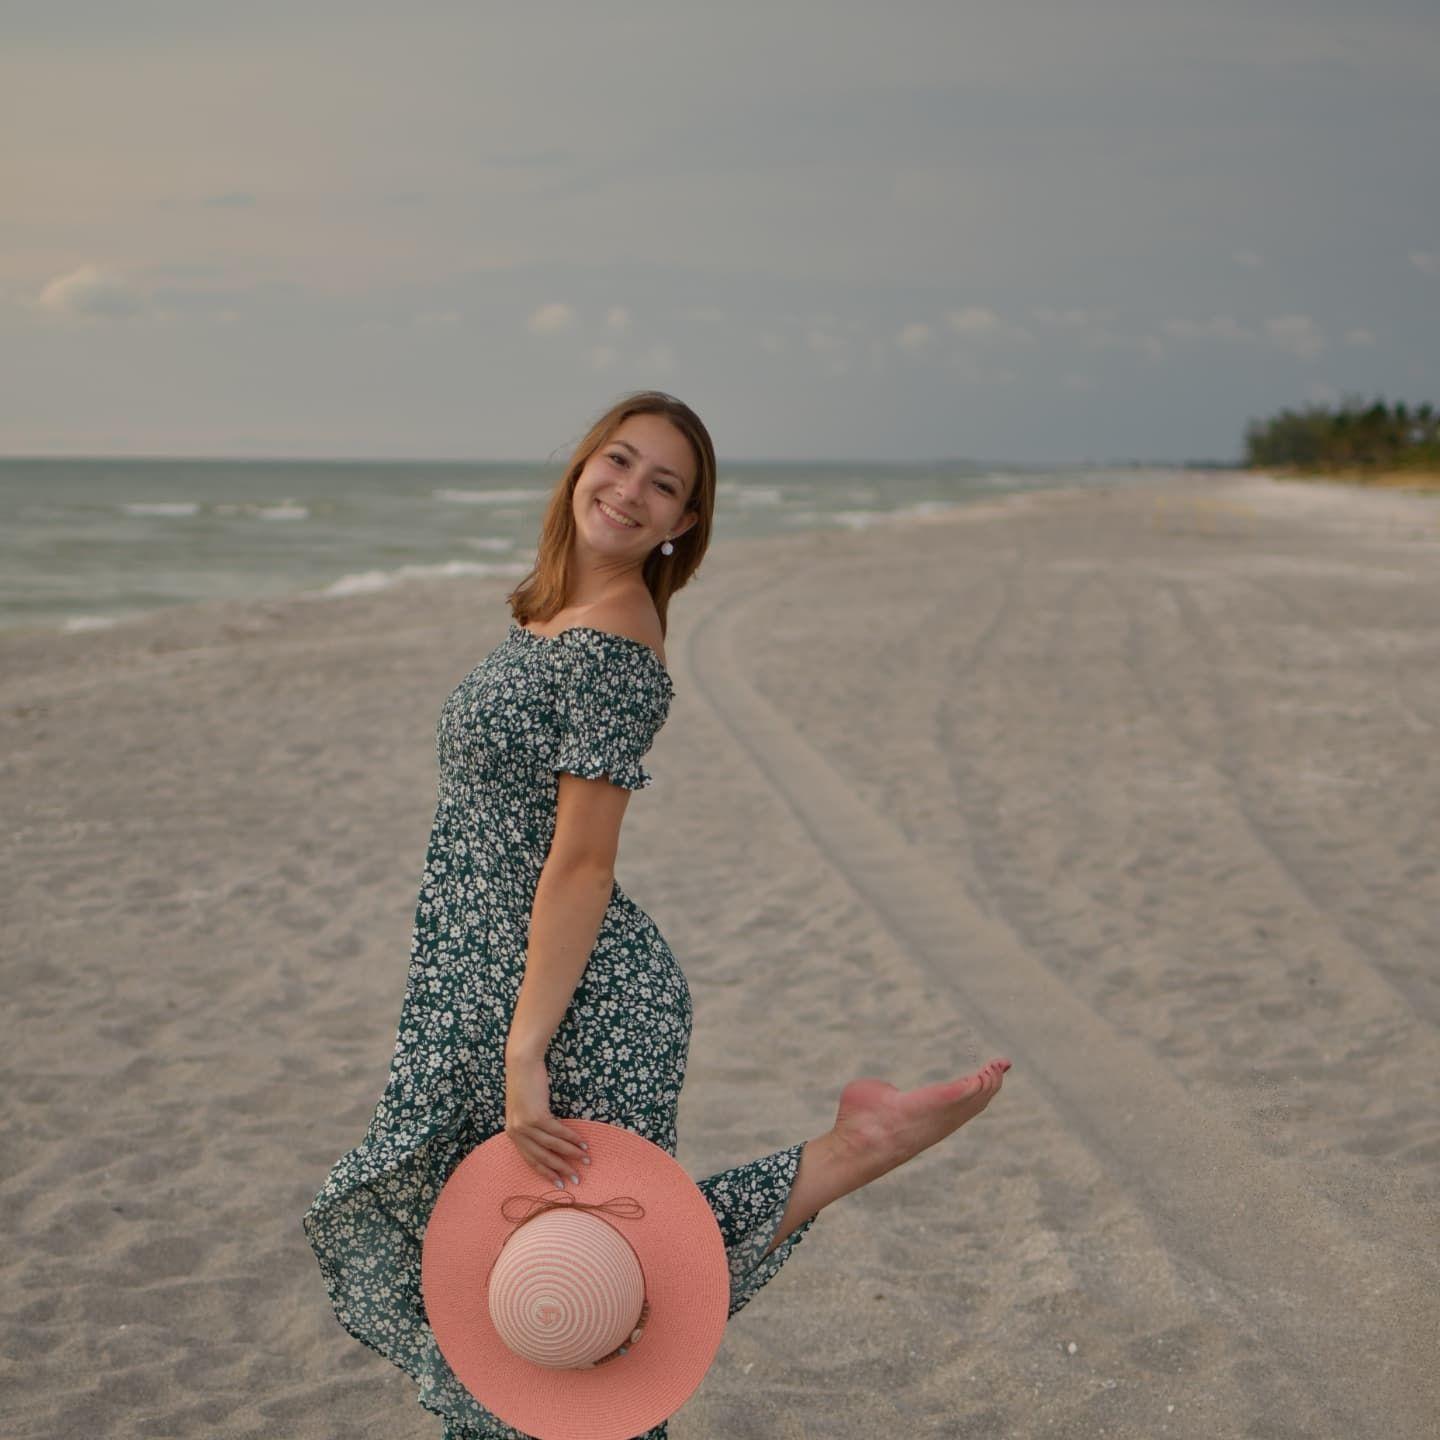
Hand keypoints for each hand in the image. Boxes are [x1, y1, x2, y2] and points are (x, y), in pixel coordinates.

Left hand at [503, 1052, 589, 1189]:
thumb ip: (531, 1127)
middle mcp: (516, 1133)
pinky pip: (557, 1131)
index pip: (530, 1159)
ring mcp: (525, 1125)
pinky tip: (582, 1142)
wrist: (522, 1065)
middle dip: (561, 1169)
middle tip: (576, 1179)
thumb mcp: (523, 1110)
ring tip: (585, 1159)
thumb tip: (550, 1142)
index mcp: (512, 1134)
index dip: (546, 1172)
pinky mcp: (536, 1116)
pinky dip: (571, 1138)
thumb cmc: (525, 1085)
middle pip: (541, 1157)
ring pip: (552, 1146)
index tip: (559, 1182)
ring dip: (571, 1154)